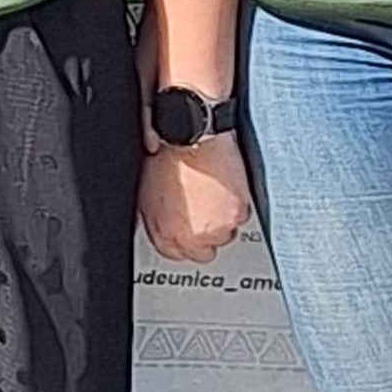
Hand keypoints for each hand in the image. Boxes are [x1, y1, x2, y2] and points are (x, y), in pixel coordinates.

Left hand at [138, 139, 251, 264]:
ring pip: (227, 235)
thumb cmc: (166, 156)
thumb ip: (159, 219)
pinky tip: (226, 186)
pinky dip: (237, 205)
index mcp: (163, 234)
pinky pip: (241, 218)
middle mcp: (189, 238)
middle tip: (206, 211)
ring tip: (214, 193)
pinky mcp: (235, 215)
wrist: (189, 136)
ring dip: (224, 219)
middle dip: (206, 234)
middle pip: (204, 252)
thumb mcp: (149, 193)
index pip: (176, 255)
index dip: (185, 241)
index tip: (190, 230)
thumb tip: (166, 225)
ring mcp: (214, 229)